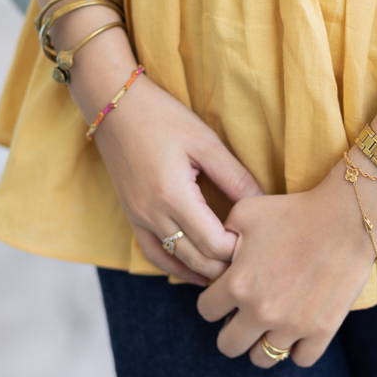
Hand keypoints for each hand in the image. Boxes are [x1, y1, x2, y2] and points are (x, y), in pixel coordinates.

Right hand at [90, 74, 262, 284]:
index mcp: (173, 195)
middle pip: (197, 259)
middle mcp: (152, 214)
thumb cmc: (162, 117)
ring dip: (204, 270)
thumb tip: (262, 203)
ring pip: (175, 261)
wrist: (114, 106)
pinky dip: (176, 267)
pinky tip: (196, 271)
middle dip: (226, 264)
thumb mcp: (206, 142)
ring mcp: (138, 218)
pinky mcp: (131, 216)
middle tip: (251, 258)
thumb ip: (235, 177)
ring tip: (230, 269)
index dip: (239, 247)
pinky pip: (153, 254)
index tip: (256, 238)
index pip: (213, 243)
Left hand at [197, 150, 376, 366]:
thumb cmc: (295, 211)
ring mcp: (292, 325)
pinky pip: (300, 359)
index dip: (213, 300)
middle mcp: (261, 311)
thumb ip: (221, 235)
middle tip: (245, 314)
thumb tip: (215, 253)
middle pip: (228, 346)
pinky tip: (298, 328)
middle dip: (231, 329)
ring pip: (262, 358)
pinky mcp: (322, 331)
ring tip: (271, 324)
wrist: (347, 217)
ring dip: (262, 342)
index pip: (205, 311)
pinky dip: (297, 348)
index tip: (227, 292)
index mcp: (237, 284)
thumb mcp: (246, 212)